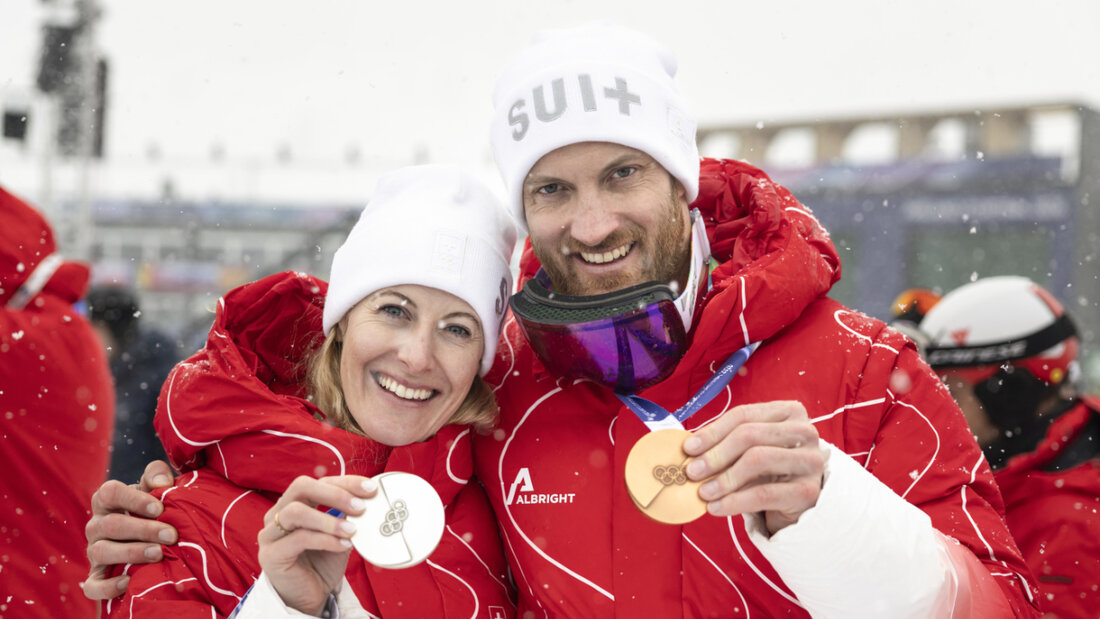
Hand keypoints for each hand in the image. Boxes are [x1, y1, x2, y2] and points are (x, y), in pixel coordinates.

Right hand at [83, 460, 177, 599]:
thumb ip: (157, 476)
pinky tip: (129, 581)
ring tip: (159, 554)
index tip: (159, 508)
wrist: (150, 538)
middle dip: (143, 530)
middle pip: (110, 524)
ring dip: (131, 553)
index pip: (110, 493)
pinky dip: (108, 586)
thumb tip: (162, 482)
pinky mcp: (97, 576)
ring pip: (101, 551)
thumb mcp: (155, 488)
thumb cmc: (153, 508)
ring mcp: (94, 551)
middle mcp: (96, 525)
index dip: (134, 499)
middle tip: (171, 535)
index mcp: (107, 500)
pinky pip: (92, 585)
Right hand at [258, 475, 378, 615]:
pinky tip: (343, 545)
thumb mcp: (340, 533)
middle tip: (360, 507)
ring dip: (328, 519)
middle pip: (301, 487)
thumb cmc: (323, 561)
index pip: (319, 481)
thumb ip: (348, 516)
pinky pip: (298, 539)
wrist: (309, 596)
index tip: (370, 489)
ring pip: (295, 511)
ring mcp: (271, 534)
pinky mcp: (270, 555)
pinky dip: (325, 539)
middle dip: (335, 493)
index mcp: (295, 502)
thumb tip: (368, 500)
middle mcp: (278, 513)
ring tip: (352, 530)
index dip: (346, 482)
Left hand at [683, 400, 825, 534]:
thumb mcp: (750, 450)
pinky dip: (734, 501)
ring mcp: (810, 460)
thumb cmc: (770, 470)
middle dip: (715, 454)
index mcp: (788, 412)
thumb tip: (689, 450)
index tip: (688, 448)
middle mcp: (804, 431)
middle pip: (750, 435)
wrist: (799, 501)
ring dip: (723, 479)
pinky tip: (716, 507)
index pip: (743, 415)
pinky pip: (764, 493)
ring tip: (703, 492)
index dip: (712, 431)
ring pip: (757, 460)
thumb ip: (726, 444)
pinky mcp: (808, 490)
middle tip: (692, 472)